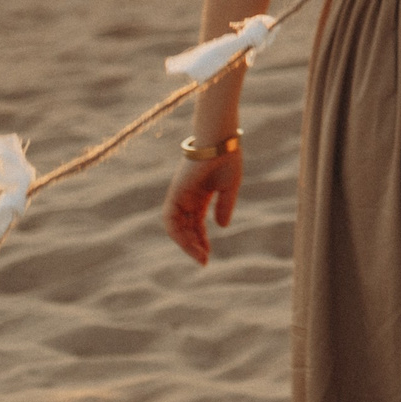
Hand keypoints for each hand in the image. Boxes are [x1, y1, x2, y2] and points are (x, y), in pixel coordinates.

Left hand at [164, 150, 242, 265]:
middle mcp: (188, 198)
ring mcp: (180, 196)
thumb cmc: (227, 158)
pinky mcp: (175, 193)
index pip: (197, 225)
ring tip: (198, 255)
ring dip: (185, 243)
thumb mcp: (229, 187)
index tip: (207, 257)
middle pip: (186, 228)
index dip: (201, 241)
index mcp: (201, 197)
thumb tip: (222, 227)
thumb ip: (225, 206)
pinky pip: (171, 218)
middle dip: (193, 246)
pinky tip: (189, 242)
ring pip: (176, 227)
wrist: (219, 140)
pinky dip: (178, 232)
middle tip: (203, 261)